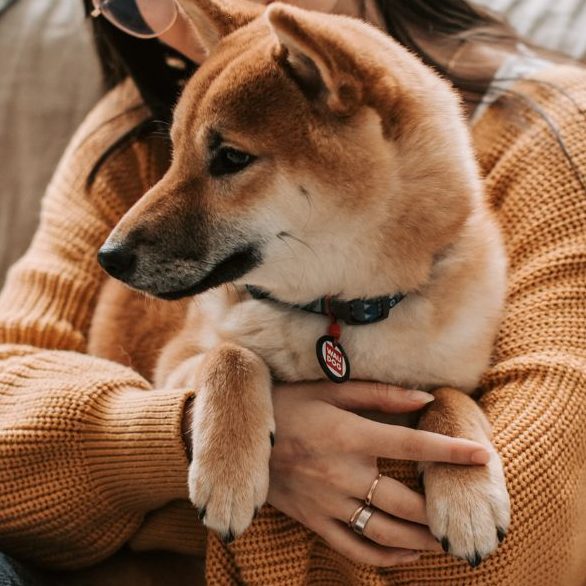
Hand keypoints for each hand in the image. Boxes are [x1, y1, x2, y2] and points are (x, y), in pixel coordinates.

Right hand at [267, 382, 490, 566]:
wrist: (239, 438)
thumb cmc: (288, 406)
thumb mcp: (329, 390)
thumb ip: (379, 395)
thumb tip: (423, 397)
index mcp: (349, 435)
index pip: (412, 444)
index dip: (452, 451)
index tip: (483, 456)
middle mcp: (342, 474)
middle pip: (406, 501)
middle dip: (441, 509)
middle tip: (464, 512)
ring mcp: (327, 503)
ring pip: (385, 532)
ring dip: (421, 541)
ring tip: (445, 540)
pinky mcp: (314, 520)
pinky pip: (354, 548)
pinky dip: (385, 559)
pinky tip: (407, 556)